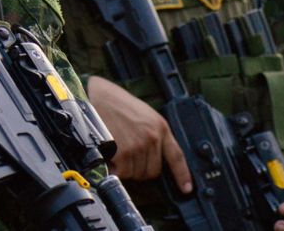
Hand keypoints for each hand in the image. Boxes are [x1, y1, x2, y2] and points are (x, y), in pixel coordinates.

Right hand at [86, 76, 190, 191]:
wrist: (97, 96)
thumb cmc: (116, 103)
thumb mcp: (143, 114)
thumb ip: (152, 133)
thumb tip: (152, 155)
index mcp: (160, 127)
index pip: (176, 156)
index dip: (182, 175)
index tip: (186, 188)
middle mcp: (152, 138)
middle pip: (152, 171)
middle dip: (140, 168)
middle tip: (127, 155)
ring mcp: (138, 146)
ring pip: (136, 173)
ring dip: (126, 168)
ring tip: (116, 149)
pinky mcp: (123, 153)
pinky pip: (122, 172)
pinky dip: (114, 169)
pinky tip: (109, 155)